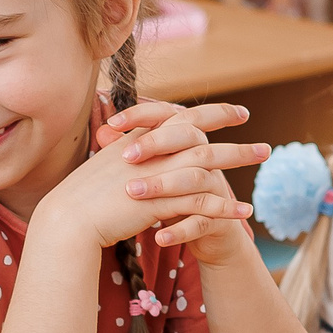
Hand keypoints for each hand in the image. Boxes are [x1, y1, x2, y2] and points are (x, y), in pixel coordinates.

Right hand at [38, 100, 263, 260]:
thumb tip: (142, 152)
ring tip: (264, 172)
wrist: (68, 219)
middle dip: (236, 140)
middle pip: (203, 137)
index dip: (213, 113)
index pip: (183, 117)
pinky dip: (225, 207)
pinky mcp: (159, 200)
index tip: (237, 112)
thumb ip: (130, 155)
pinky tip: (244, 212)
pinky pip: (201, 200)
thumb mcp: (108, 167)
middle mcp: (151, 151)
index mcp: (140, 139)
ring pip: (208, 164)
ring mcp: (156, 174)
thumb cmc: (83, 198)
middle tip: (265, 146)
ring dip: (240, 163)